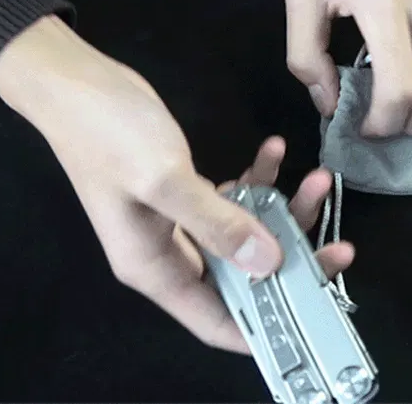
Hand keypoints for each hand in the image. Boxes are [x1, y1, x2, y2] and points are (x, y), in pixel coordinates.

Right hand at [0, 17, 351, 352]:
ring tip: (317, 177)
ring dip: (282, 208)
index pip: (215, 320)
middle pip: (241, 275)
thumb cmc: (110, 134)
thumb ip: (217, 223)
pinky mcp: (185, 189)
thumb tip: (269, 263)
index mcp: (155, 267)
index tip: (313, 318)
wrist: (74, 82)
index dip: (262, 329)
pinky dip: (256, 178)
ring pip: (243, 232)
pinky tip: (274, 149)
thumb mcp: (164, 180)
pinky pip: (231, 195)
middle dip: (291, 261)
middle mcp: (168, 252)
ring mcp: (178, 220)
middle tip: (337, 243)